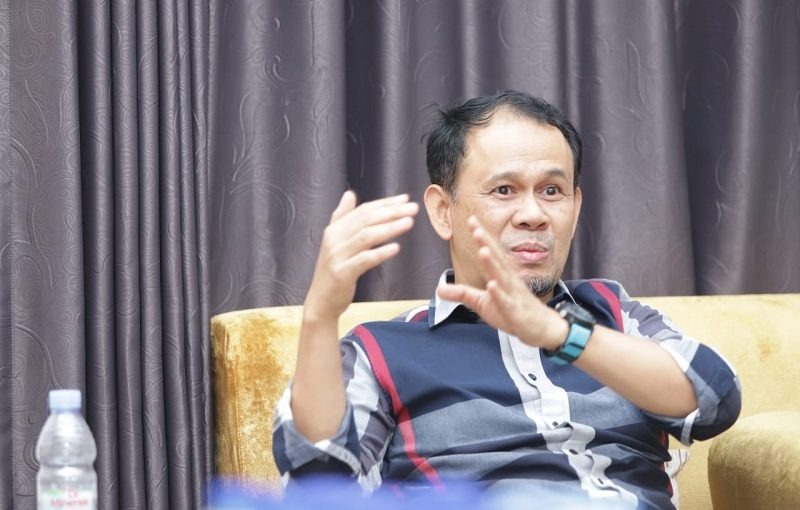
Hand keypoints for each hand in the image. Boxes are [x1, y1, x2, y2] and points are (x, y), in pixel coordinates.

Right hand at [304, 191, 418, 321]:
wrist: (321, 301)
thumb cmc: (333, 271)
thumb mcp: (335, 241)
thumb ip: (342, 216)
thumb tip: (349, 195)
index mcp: (335, 229)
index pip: (363, 211)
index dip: (384, 203)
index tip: (404, 199)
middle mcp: (335, 239)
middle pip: (366, 220)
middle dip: (391, 212)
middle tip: (412, 208)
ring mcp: (337, 256)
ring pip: (366, 237)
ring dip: (389, 228)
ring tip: (408, 223)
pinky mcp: (342, 273)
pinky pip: (364, 260)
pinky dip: (380, 253)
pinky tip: (395, 249)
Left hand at [436, 216, 565, 349]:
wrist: (540, 328)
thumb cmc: (511, 312)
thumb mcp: (481, 303)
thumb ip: (462, 293)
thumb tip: (439, 289)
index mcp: (500, 275)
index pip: (490, 251)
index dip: (481, 236)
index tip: (471, 220)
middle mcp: (508, 280)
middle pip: (495, 258)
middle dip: (485, 242)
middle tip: (475, 227)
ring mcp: (512, 294)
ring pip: (501, 277)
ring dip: (492, 263)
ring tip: (483, 250)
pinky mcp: (514, 311)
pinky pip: (506, 302)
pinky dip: (499, 294)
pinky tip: (492, 285)